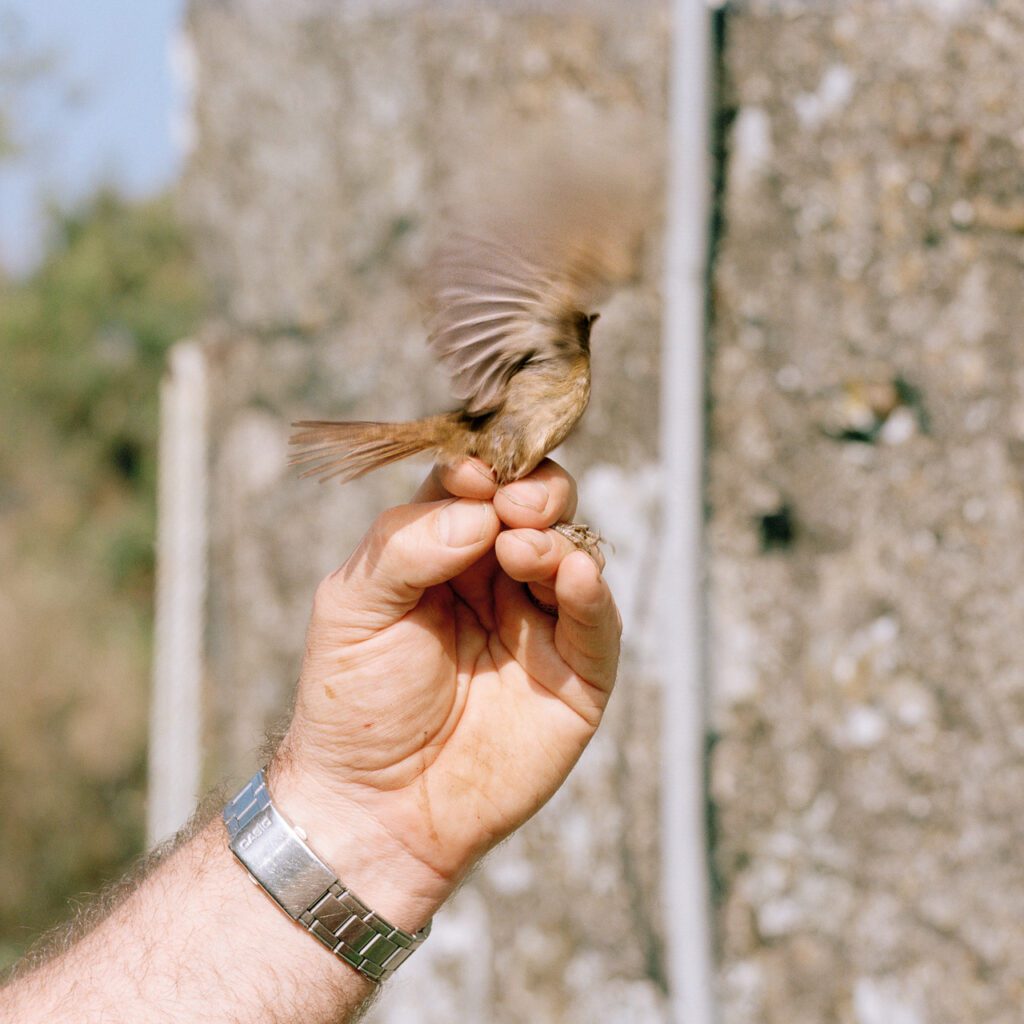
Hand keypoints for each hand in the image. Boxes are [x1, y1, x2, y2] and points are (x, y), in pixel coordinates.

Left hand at [270, 458, 620, 929]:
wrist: (376, 808)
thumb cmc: (355, 703)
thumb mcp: (355, 606)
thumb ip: (407, 543)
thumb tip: (480, 508)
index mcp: (440, 552)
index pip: (474, 486)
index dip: (481, 469)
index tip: (472, 476)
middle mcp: (495, 578)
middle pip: (536, 504)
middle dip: (534, 490)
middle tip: (513, 505)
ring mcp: (540, 623)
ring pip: (573, 550)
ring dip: (555, 536)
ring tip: (521, 548)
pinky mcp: (577, 672)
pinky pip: (597, 620)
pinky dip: (592, 589)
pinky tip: (572, 574)